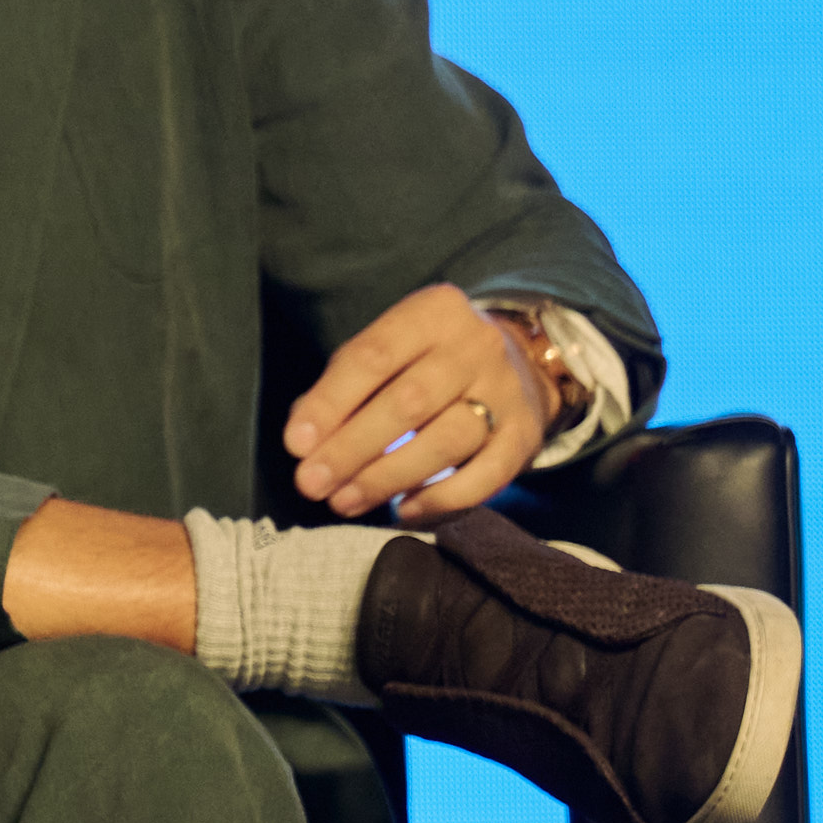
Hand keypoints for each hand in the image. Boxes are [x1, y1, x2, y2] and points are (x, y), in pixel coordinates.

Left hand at [285, 284, 557, 522]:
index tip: (296, 444)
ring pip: (447, 441)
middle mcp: (476, 346)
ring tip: (345, 500)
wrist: (519, 363)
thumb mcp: (386, 352)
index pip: (373, 357)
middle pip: (409, 403)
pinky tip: (403, 510)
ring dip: (388, 477)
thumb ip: (343, 387)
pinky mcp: (525, 435)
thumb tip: (304, 440)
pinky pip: (486, 476)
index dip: (330, 403)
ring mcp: (507, 391)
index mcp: (433, 312)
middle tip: (312, 484)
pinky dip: (441, 499)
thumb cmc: (426, 361)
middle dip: (352, 449)